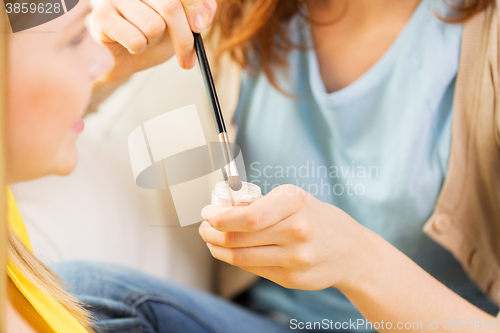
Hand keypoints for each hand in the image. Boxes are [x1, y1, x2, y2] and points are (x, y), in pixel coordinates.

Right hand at [90, 0, 216, 81]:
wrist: (122, 58)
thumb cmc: (153, 36)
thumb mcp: (184, 24)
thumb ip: (201, 12)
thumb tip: (201, 21)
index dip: (196, 8)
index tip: (201, 27)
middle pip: (171, 8)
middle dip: (183, 38)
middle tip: (186, 58)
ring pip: (153, 26)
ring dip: (154, 42)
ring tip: (144, 39)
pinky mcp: (102, 17)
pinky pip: (136, 40)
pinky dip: (139, 49)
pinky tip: (130, 44)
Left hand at [199, 184, 370, 290]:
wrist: (351, 251)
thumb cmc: (316, 218)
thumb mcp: (295, 199)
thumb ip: (261, 205)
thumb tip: (221, 210)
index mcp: (296, 203)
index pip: (249, 217)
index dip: (221, 218)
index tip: (207, 214)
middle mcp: (297, 231)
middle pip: (239, 238)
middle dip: (212, 233)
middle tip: (204, 227)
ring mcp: (295, 258)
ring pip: (241, 257)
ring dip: (218, 248)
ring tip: (211, 240)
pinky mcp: (292, 278)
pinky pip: (253, 269)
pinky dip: (235, 259)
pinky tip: (229, 252)